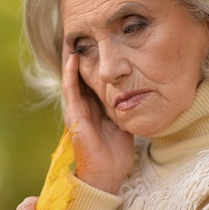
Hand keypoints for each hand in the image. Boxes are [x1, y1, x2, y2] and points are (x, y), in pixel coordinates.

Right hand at [62, 51, 133, 193]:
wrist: (106, 174)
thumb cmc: (115, 154)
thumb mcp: (123, 124)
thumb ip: (125, 109)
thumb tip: (138, 94)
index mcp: (95, 109)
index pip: (93, 81)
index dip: (95, 64)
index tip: (100, 45)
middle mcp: (83, 107)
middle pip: (82, 76)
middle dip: (83, 56)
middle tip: (86, 35)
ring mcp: (77, 110)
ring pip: (73, 78)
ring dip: (73, 59)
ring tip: (74, 39)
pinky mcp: (74, 115)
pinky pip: (70, 89)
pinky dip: (70, 73)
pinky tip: (72, 57)